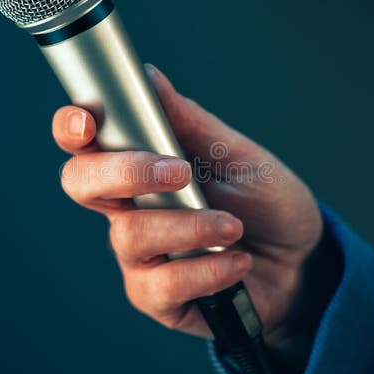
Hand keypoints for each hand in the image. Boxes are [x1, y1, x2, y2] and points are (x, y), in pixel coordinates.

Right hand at [52, 65, 340, 373]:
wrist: (301, 264)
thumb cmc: (265, 204)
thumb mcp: (238, 156)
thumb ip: (190, 122)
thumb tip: (149, 76)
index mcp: (141, 164)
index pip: (86, 142)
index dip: (72, 127)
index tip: (88, 121)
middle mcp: (130, 207)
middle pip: (81, 184)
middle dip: (124, 173)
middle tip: (179, 172)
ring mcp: (139, 255)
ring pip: (129, 235)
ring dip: (189, 226)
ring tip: (233, 227)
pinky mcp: (157, 297)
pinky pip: (161, 284)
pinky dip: (205, 269)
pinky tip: (236, 263)